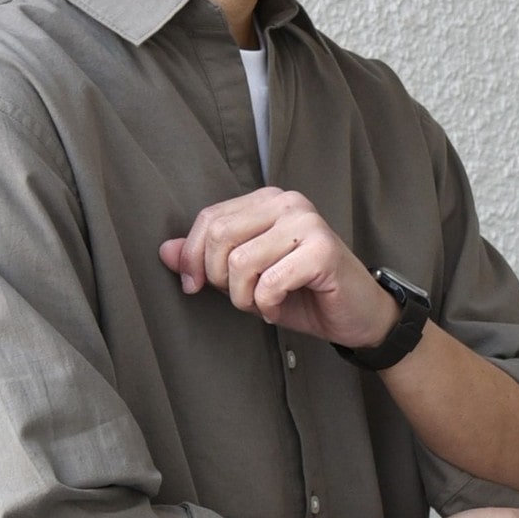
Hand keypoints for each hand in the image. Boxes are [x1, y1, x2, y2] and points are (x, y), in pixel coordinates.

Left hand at [159, 188, 396, 347]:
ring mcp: (306, 223)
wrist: (355, 316)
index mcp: (266, 202)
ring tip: (264, 304)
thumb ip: (207, 261)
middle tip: (241, 299)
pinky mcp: (322, 250)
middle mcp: (287, 203)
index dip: (192, 258)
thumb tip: (163, 251)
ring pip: (241, 263)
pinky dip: (268, 305)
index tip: (194, 287)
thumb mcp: (245, 279)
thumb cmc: (301, 295)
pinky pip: (270, 282)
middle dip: (219, 280)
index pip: (209, 219)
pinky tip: (280, 308)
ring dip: (245, 298)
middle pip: (220, 237)